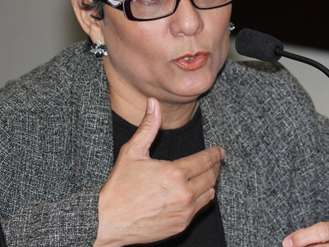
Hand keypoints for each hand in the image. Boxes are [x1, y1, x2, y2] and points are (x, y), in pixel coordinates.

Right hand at [94, 98, 224, 246]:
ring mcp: (184, 212)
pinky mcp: (180, 225)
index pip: (205, 161)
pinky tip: (196, 192)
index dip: (215, 154)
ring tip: (207, 175)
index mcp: (174, 174)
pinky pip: (200, 209)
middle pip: (211, 177)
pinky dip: (202, 198)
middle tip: (216, 160)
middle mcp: (184, 194)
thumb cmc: (119, 187)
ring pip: (209, 194)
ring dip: (211, 183)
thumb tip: (153, 103)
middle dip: (215, 166)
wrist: (109, 221)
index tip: (220, 151)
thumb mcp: (131, 152)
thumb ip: (148, 127)